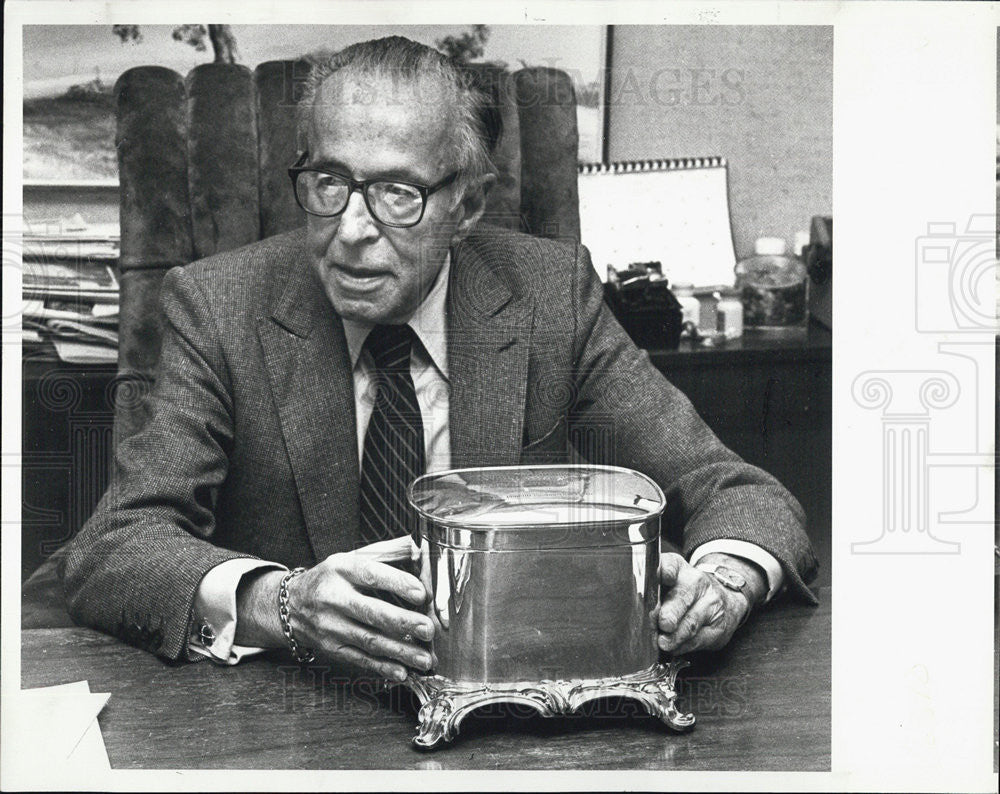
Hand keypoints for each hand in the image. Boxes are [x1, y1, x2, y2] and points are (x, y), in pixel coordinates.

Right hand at [283, 537, 434, 681]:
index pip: (371, 575)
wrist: (290, 605)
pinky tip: (402, 672)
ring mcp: (331, 626)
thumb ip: (386, 552)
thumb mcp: (351, 558)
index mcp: (341, 569)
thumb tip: (420, 547)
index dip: (398, 584)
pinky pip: (360, 660)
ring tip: (424, 659)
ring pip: (369, 641)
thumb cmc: (331, 578)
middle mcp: (333, 598)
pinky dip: (382, 668)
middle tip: (428, 629)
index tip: (422, 594)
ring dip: (400, 651)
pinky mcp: (331, 648)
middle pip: (371, 612)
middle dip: (402, 623)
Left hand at [657, 553, 752, 654]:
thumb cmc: (683, 593)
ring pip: (692, 621)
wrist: (723, 601)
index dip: (665, 571)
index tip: (662, 577)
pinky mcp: (718, 627)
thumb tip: (636, 614)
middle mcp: (696, 582)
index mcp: (678, 568)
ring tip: (663, 643)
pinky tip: (674, 648)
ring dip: (676, 635)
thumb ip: (650, 595)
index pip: (670, 565)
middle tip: (664, 623)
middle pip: (683, 596)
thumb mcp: (666, 585)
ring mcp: (711, 603)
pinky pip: (700, 639)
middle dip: (672, 612)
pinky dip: (684, 646)